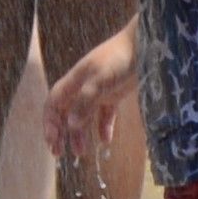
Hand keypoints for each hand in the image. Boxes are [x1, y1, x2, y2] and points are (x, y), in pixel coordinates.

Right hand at [43, 25, 140, 170]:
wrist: (147, 44)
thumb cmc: (121, 58)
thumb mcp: (102, 80)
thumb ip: (86, 101)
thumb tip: (70, 124)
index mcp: (75, 80)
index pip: (54, 103)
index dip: (49, 123)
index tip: (52, 142)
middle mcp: (83, 86)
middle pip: (65, 113)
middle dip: (60, 133)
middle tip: (60, 154)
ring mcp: (99, 90)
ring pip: (83, 116)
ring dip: (80, 134)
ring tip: (82, 153)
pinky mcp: (114, 94)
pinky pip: (104, 115)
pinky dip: (103, 128)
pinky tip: (106, 142)